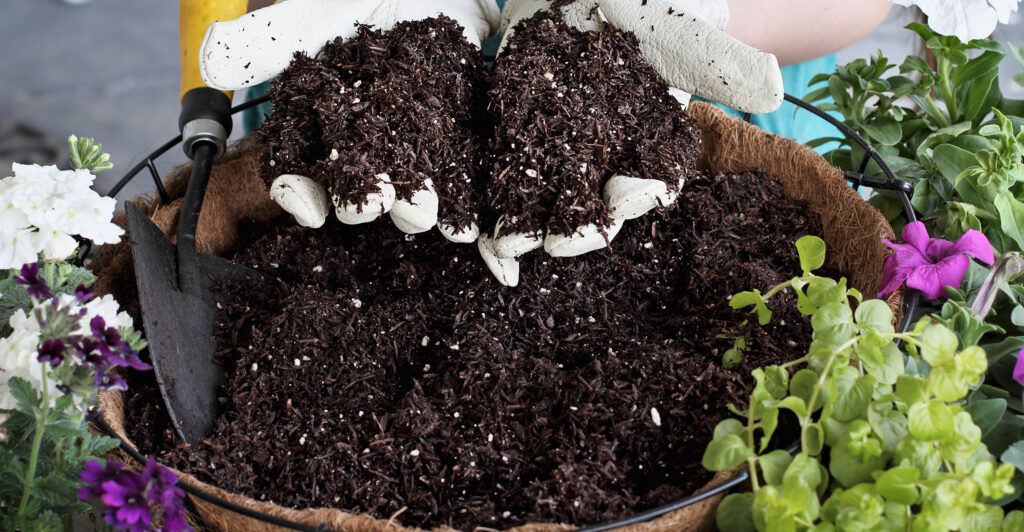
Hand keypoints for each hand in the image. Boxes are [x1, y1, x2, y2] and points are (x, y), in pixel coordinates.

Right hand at [199, 0, 498, 239]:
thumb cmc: (370, 0)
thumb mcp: (319, 12)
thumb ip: (268, 40)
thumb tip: (209, 62)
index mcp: (320, 132)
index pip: (296, 178)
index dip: (298, 197)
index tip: (311, 208)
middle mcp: (364, 158)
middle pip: (356, 201)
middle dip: (365, 206)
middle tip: (379, 199)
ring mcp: (413, 163)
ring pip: (410, 207)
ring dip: (417, 213)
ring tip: (424, 208)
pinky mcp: (459, 159)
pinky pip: (462, 195)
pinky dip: (467, 217)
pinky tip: (473, 231)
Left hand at [476, 0, 783, 285]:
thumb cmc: (653, 7)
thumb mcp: (684, 30)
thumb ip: (721, 62)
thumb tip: (771, 87)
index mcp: (652, 145)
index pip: (649, 184)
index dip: (633, 198)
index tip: (613, 207)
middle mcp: (607, 159)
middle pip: (589, 205)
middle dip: (566, 228)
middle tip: (543, 245)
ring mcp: (561, 150)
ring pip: (542, 198)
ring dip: (521, 223)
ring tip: (497, 243)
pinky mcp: (519, 131)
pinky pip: (502, 169)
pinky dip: (487, 193)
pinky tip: (466, 214)